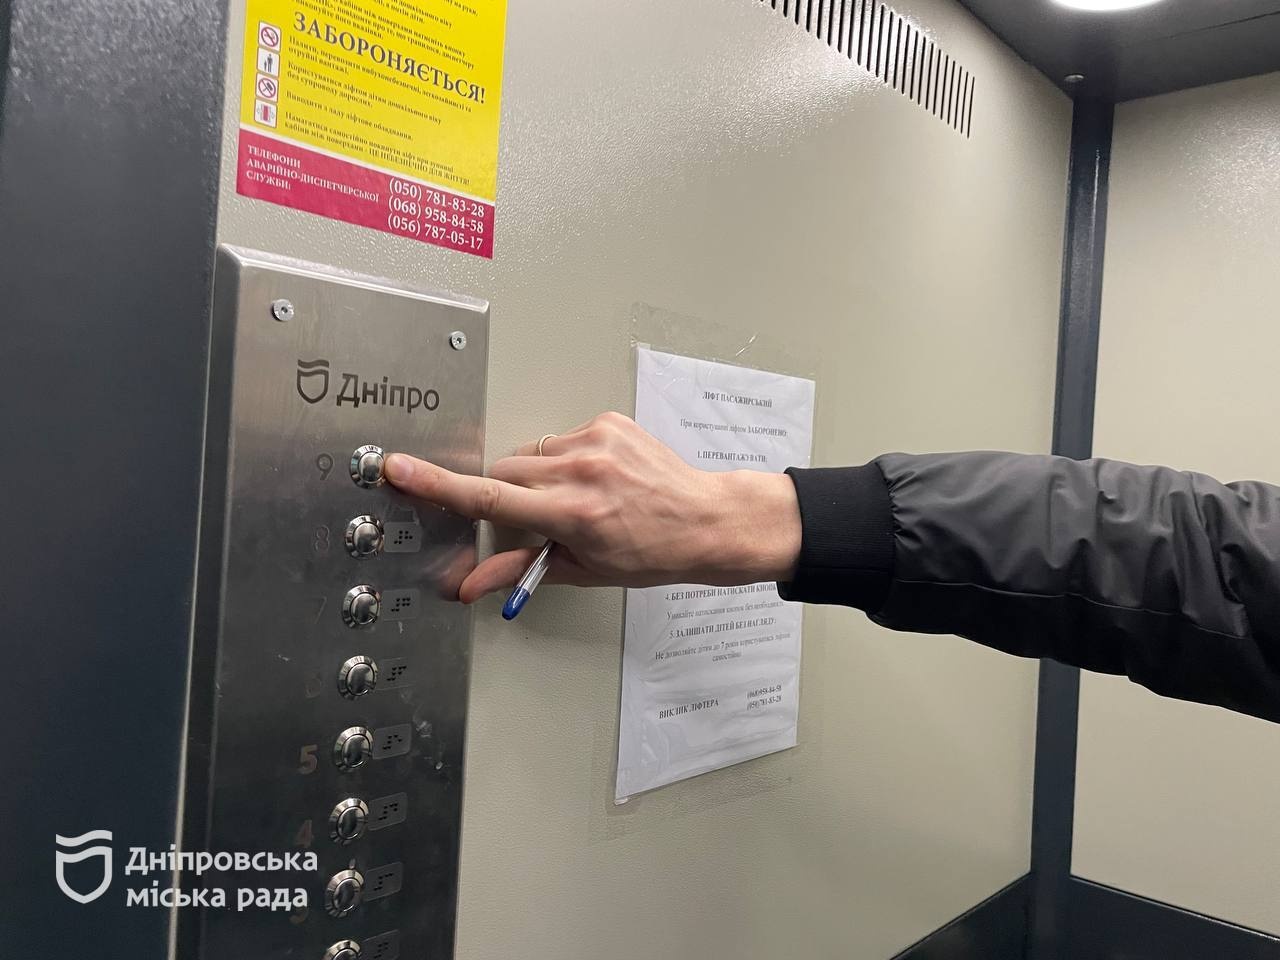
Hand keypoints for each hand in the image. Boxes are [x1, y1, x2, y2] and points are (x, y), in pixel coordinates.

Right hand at [384, 412, 801, 602]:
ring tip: (576, 497)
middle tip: (539, 517)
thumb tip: (468, 586)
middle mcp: (582, 471)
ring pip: (529, 454)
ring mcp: (596, 440)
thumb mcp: (582, 569)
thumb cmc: (650, 553)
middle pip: (503, 472)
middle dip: (507, 495)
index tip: (400, 468)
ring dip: (537, 476)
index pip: (488, 498)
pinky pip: (559, 438)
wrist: (706, 519)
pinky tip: (596, 478)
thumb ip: (519, 570)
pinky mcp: (607, 421)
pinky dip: (565, 459)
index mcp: (572, 513)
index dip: (437, 486)